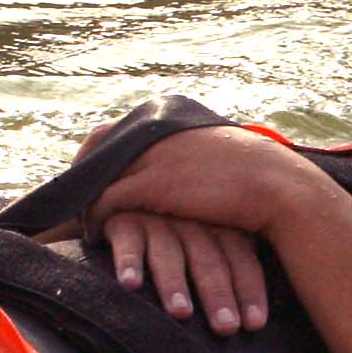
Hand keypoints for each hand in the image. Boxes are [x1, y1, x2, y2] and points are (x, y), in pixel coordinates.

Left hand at [90, 126, 333, 254]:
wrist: (279, 185)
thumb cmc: (258, 175)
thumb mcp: (218, 151)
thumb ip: (192, 152)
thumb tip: (185, 164)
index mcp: (168, 116)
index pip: (112, 131)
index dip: (96, 157)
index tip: (90, 179)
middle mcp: (153, 129)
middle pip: (97, 148)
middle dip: (82, 176)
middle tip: (72, 202)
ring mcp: (151, 155)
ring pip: (98, 176)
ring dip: (85, 200)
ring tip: (79, 221)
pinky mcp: (152, 184)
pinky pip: (107, 202)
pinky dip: (96, 219)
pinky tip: (95, 236)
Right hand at [105, 212, 269, 333]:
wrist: (133, 201)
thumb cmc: (181, 236)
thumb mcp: (211, 244)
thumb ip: (229, 271)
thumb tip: (253, 323)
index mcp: (222, 227)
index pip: (242, 260)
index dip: (249, 291)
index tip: (254, 324)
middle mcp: (192, 222)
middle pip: (209, 261)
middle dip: (218, 295)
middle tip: (225, 328)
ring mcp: (158, 221)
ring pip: (169, 255)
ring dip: (175, 283)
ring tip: (182, 312)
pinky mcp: (123, 221)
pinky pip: (127, 243)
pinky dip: (128, 263)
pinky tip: (129, 284)